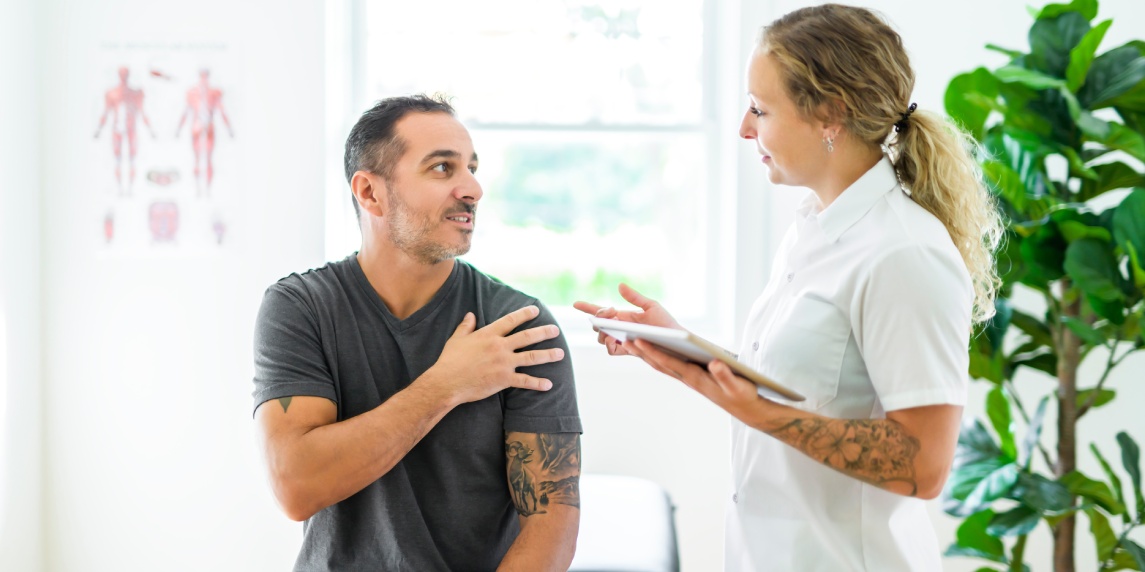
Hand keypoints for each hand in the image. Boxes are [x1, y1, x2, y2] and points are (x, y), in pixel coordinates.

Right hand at [422, 305, 564, 405]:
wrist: (446, 382)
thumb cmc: (449, 360)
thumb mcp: (456, 339)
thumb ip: (466, 326)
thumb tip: (471, 314)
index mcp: (489, 334)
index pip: (511, 320)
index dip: (524, 314)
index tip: (536, 310)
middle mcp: (499, 346)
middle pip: (527, 336)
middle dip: (544, 332)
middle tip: (556, 330)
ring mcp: (503, 363)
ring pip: (531, 357)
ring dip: (547, 355)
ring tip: (560, 354)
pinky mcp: (504, 379)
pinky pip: (525, 381)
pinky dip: (537, 383)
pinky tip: (548, 384)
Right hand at [573, 283, 680, 355]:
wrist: (677, 343)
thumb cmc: (666, 324)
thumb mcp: (651, 307)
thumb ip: (634, 297)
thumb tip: (619, 285)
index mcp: (624, 316)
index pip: (602, 312)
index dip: (588, 308)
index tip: (576, 303)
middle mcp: (621, 329)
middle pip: (598, 325)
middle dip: (598, 317)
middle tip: (609, 312)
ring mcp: (623, 341)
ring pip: (602, 338)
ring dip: (602, 331)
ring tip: (611, 325)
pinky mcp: (628, 352)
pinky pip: (612, 350)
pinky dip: (610, 344)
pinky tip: (616, 338)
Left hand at [625, 339, 761, 418]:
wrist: (744, 407)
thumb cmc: (741, 394)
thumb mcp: (737, 385)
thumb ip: (725, 375)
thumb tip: (714, 363)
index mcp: (696, 377)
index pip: (670, 362)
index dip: (654, 351)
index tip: (639, 341)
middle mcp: (688, 378)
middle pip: (660, 363)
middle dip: (642, 351)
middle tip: (623, 339)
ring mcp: (688, 378)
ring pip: (662, 365)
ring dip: (646, 354)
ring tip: (629, 341)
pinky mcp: (691, 376)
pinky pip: (669, 365)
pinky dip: (657, 356)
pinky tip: (649, 349)